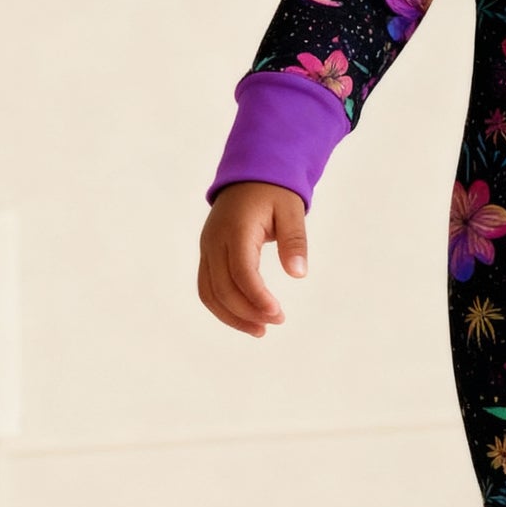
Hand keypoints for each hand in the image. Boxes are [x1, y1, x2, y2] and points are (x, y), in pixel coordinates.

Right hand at [198, 181, 308, 335]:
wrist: (248, 175)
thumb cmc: (274, 192)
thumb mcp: (292, 210)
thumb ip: (295, 241)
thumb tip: (299, 274)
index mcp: (236, 229)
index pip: (241, 271)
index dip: (256, 296)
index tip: (277, 313)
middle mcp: (215, 241)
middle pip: (222, 287)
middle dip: (247, 311)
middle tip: (277, 322)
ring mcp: (207, 248)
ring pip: (209, 292)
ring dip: (232, 315)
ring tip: (260, 330)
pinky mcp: (207, 255)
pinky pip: (207, 287)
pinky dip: (223, 307)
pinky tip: (245, 317)